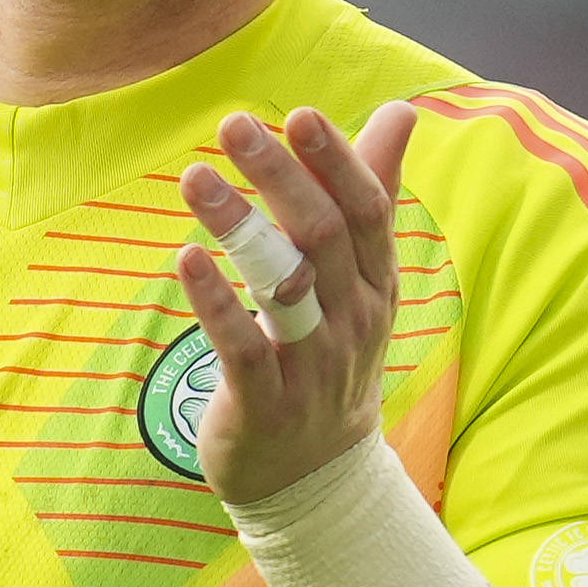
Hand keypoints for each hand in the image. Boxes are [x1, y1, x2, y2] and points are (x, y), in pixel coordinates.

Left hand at [173, 100, 420, 505]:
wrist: (319, 475)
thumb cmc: (333, 352)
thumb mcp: (364, 277)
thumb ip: (375, 191)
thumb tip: (401, 111)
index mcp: (378, 284)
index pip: (367, 214)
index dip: (337, 163)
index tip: (300, 115)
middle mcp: (353, 320)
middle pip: (324, 239)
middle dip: (281, 179)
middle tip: (235, 126)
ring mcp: (313, 365)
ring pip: (283, 287)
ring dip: (240, 227)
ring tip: (195, 177)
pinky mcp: (266, 404)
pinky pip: (243, 349)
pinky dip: (214, 304)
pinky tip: (185, 258)